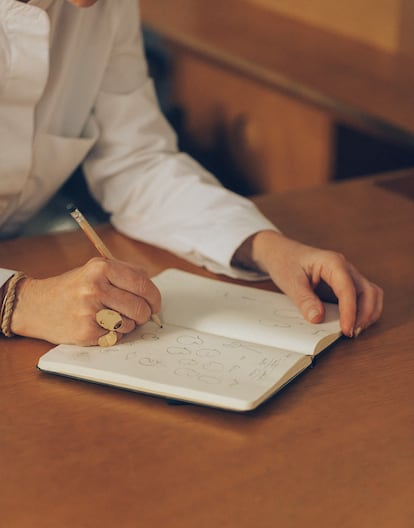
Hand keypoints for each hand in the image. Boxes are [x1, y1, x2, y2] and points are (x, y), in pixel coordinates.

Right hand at [10, 257, 160, 344]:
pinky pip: (116, 337)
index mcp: (101, 268)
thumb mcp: (95, 270)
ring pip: (130, 324)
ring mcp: (90, 310)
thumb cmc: (72, 288)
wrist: (36, 305)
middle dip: (145, 314)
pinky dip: (113, 334)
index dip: (154, 297)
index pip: (143, 284)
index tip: (155, 304)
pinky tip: (99, 326)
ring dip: (128, 325)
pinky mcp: (86, 331)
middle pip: (140, 307)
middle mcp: (95, 287)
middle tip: (139, 315)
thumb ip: (126, 275)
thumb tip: (153, 293)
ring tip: (111, 318)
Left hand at [234, 231, 382, 336]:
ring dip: (367, 314)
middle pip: (368, 291)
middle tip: (351, 333)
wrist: (282, 253)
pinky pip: (362, 299)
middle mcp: (345, 268)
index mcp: (332, 262)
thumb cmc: (286, 262)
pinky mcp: (345, 286)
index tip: (346, 329)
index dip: (350, 311)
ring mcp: (347, 276)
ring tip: (353, 331)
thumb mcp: (290, 281)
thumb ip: (304, 300)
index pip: (348, 288)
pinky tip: (351, 324)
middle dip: (365, 314)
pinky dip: (362, 312)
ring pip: (371, 295)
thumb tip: (317, 318)